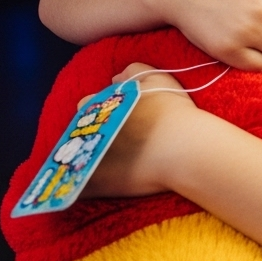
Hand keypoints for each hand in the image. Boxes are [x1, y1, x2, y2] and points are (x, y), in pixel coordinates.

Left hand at [79, 63, 199, 198]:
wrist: (184, 148)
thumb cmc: (172, 112)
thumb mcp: (157, 79)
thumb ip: (134, 72)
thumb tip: (117, 77)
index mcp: (100, 106)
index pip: (87, 105)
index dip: (103, 110)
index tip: (119, 117)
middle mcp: (88, 131)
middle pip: (80, 131)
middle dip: (94, 133)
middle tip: (119, 139)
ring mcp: (89, 158)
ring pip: (77, 158)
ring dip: (87, 158)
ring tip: (113, 163)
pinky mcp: (95, 184)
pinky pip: (78, 188)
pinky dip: (82, 187)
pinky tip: (101, 184)